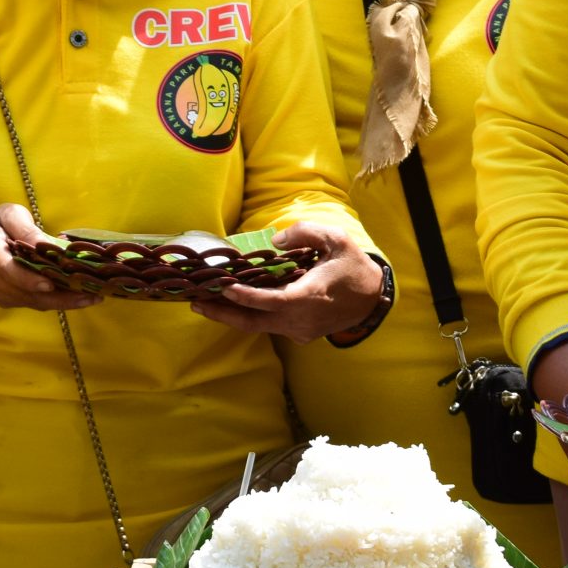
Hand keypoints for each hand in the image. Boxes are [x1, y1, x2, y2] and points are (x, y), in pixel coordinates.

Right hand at [0, 206, 100, 311]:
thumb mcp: (10, 214)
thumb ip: (26, 229)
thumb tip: (47, 245)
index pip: (8, 270)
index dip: (28, 280)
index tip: (50, 285)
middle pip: (26, 293)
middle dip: (59, 297)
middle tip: (91, 295)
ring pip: (32, 302)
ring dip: (63, 302)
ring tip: (92, 296)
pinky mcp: (5, 298)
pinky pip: (32, 303)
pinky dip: (55, 301)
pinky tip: (77, 296)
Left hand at [190, 222, 383, 339]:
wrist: (373, 299)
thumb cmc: (353, 266)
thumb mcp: (337, 239)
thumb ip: (305, 233)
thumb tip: (275, 241)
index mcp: (310, 296)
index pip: (271, 301)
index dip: (246, 296)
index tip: (223, 287)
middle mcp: (301, 318)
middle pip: (254, 321)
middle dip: (222, 313)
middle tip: (195, 302)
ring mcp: (300, 330)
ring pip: (258, 326)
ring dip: (231, 315)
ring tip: (203, 303)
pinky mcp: (300, 334)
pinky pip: (269, 325)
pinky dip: (250, 315)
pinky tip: (232, 304)